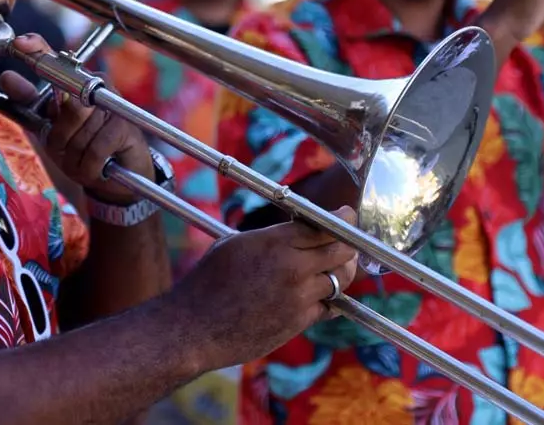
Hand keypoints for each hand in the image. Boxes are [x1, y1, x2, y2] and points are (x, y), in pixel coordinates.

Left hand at [0, 34, 153, 204]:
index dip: (37, 50)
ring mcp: (113, 105)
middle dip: (60, 139)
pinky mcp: (124, 128)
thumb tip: (7, 77)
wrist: (121, 173)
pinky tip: (96, 168)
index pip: (56, 61)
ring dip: (75, 158)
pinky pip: (94, 151)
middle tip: (67, 150)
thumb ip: (30, 101)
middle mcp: (97, 85)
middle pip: (66, 109)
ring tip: (83, 160)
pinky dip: (89, 166)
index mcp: (77, 81)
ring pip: (77, 136)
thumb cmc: (84, 145)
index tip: (19, 43)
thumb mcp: (50, 125)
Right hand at [168, 208, 359, 371]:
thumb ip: (272, 237)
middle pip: (342, 250)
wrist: (194, 328)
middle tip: (347, 243)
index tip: (348, 215)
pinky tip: (325, 294)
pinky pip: (330, 306)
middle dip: (348, 245)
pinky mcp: (299, 322)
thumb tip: (298, 231)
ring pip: (341, 279)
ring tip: (337, 268)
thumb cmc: (207, 282)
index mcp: (274, 242)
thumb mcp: (236, 245)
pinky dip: (331, 299)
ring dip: (342, 272)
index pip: (325, 225)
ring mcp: (298, 296)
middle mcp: (292, 266)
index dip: (344, 218)